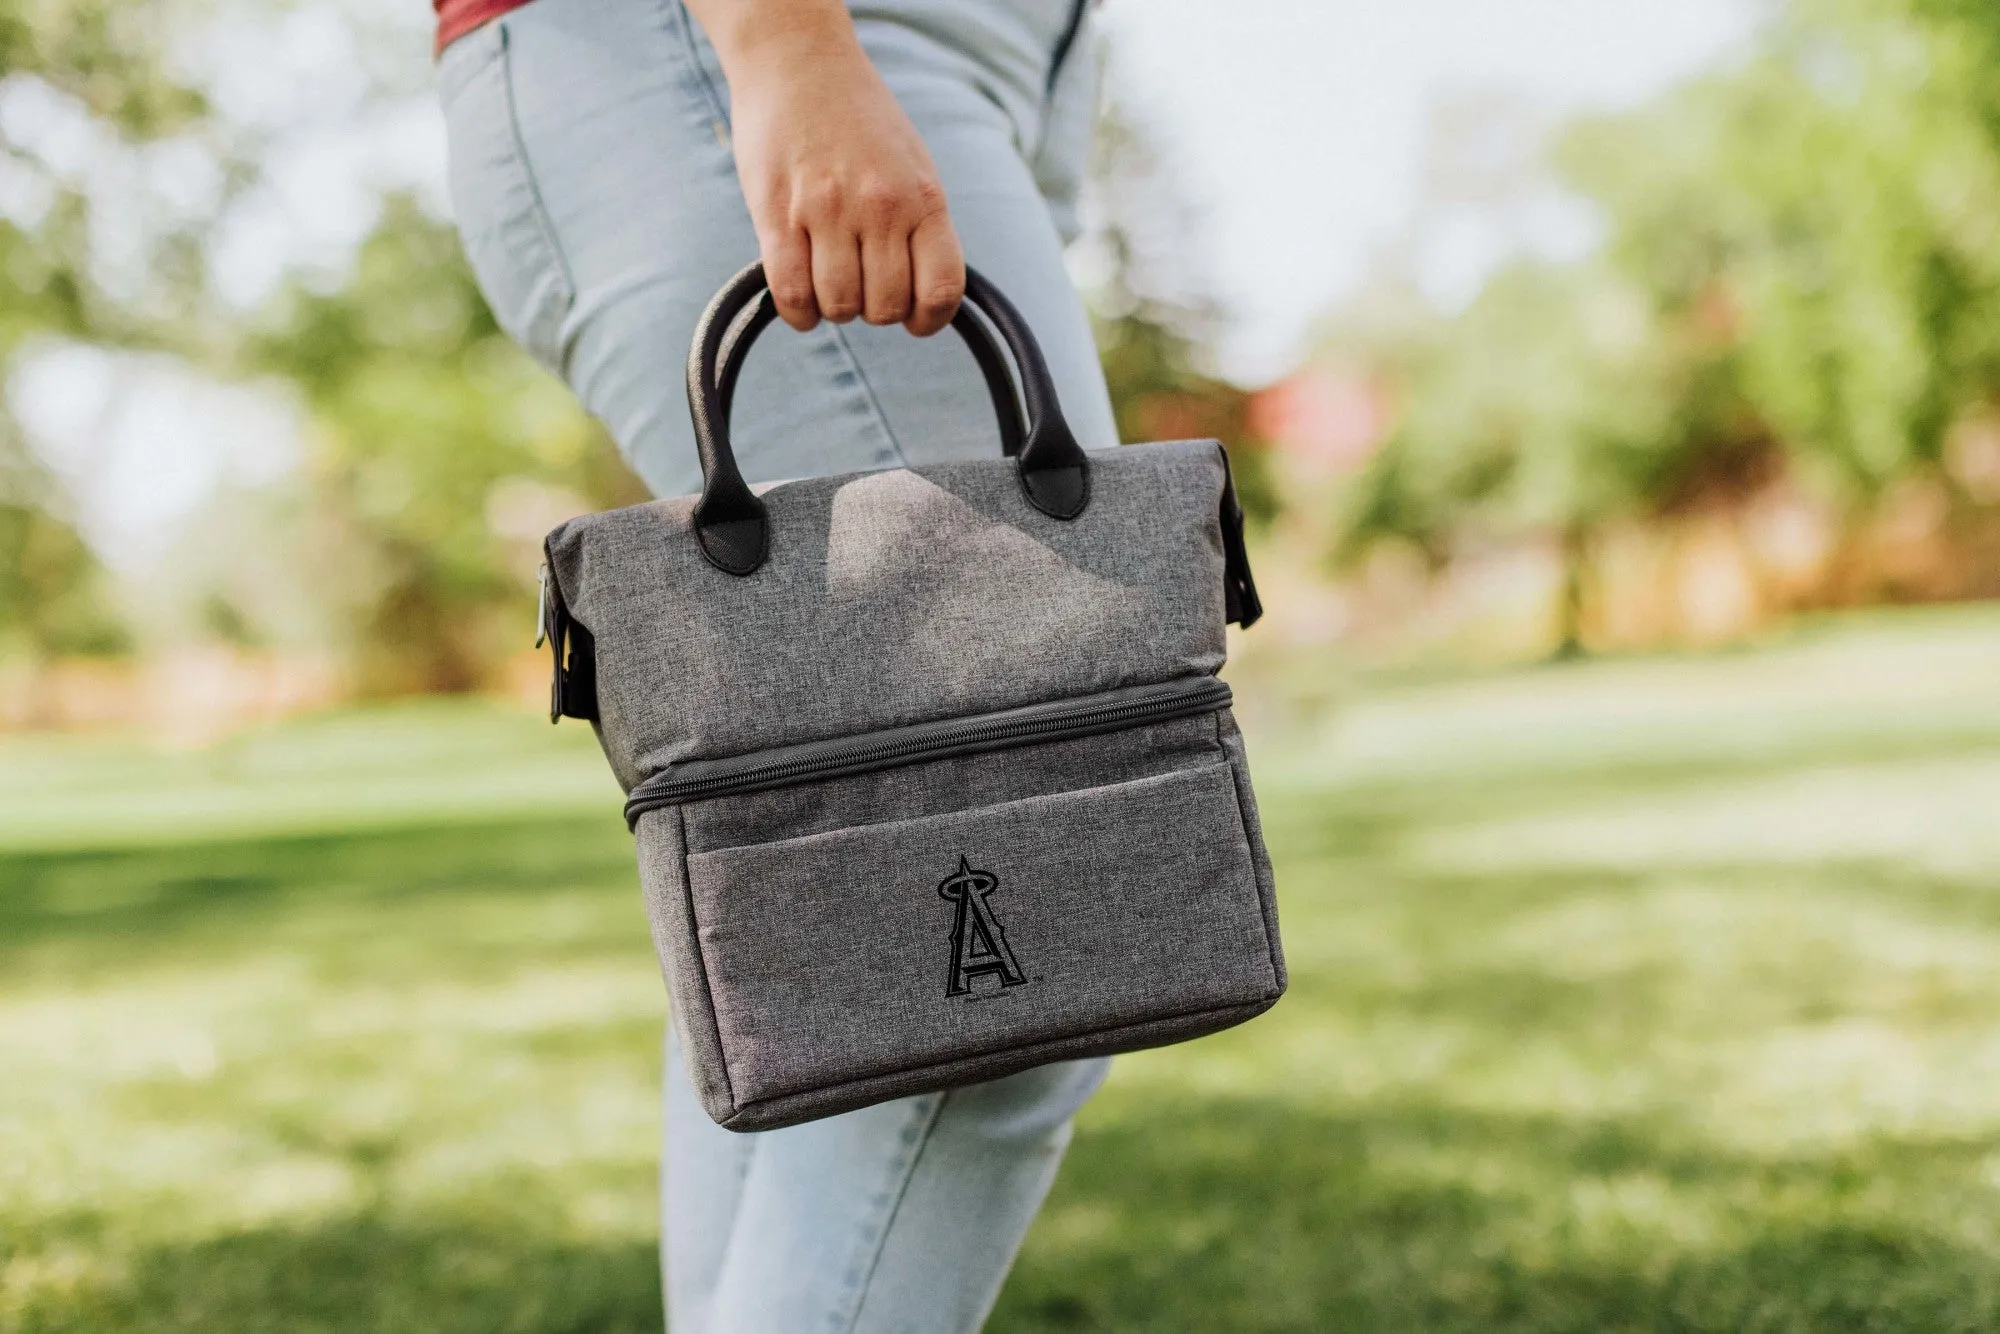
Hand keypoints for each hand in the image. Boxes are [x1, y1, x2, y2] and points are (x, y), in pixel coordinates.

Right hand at [693, 2, 964, 335]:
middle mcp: (881, 207)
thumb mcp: (912, 166)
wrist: (799, 62)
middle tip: (861, 283)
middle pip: (886, 307)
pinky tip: (802, 303)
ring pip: (841, 306)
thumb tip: (925, 293)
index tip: (915, 318)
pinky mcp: (778, 214)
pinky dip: (800, 313)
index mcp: (923, 197)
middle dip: (875, 310)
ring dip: (835, 308)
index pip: (942, 290)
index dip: (929, 320)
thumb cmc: (858, 120)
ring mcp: (828, 211)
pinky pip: (793, 295)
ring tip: (829, 281)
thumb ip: (921, 224)